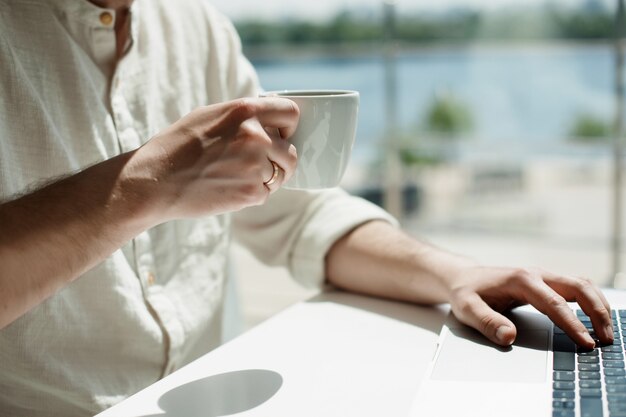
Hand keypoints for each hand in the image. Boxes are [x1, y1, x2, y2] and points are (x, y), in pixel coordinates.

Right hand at [135, 97, 298, 219]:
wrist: (155, 180)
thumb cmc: (178, 145)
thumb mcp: (210, 115)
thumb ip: (244, 116)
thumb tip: (270, 118)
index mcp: (246, 111)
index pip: (291, 113)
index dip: (289, 127)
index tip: (281, 134)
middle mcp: (256, 137)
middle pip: (291, 151)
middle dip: (279, 158)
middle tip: (257, 163)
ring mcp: (255, 167)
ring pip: (280, 175)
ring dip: (265, 177)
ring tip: (237, 175)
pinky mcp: (251, 193)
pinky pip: (266, 193)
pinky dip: (252, 193)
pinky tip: (228, 187)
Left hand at [448, 266, 612, 347]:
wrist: (464, 278)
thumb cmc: (466, 293)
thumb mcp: (467, 309)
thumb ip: (487, 322)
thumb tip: (509, 336)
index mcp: (520, 280)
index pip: (554, 303)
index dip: (572, 324)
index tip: (585, 343)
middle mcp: (536, 274)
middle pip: (578, 287)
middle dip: (597, 312)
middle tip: (606, 339)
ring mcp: (543, 276)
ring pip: (582, 285)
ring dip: (598, 305)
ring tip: (607, 332)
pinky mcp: (546, 281)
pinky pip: (576, 287)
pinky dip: (591, 301)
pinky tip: (597, 318)